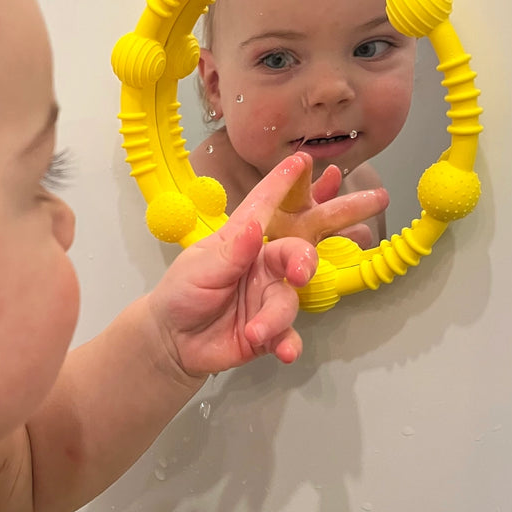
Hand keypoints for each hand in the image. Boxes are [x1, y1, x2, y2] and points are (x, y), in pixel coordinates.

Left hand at [148, 154, 386, 378]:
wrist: (175, 343)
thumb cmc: (183, 291)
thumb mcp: (199, 268)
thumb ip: (230, 252)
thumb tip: (253, 226)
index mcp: (243, 238)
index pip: (265, 205)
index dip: (284, 182)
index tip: (303, 159)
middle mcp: (264, 263)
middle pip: (303, 247)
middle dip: (322, 241)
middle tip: (336, 244)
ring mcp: (269, 296)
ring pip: (291, 298)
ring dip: (276, 316)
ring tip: (256, 331)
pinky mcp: (272, 330)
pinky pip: (290, 335)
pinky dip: (288, 343)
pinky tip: (284, 352)